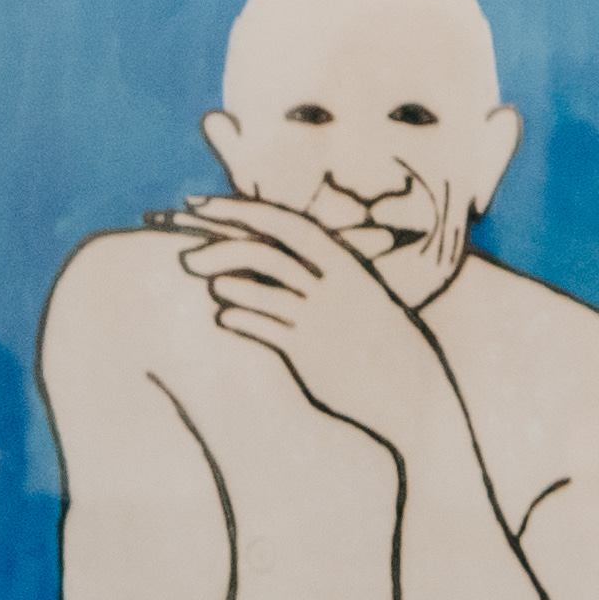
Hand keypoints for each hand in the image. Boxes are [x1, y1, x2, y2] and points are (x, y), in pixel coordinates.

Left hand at [172, 193, 460, 450]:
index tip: (202, 205)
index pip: (288, 224)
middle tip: (185, 255)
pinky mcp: (307, 352)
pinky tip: (225, 317)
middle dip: (220, 247)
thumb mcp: (363, 297)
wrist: (413, 394)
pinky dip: (238, 318)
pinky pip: (262, 328)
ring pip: (261, 290)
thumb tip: (277, 258)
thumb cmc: (384, 342)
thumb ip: (325, 275)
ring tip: (212, 285)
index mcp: (349, 264)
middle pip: (266, 253)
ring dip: (227, 285)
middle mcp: (333, 286)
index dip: (241, 210)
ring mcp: (319, 318)